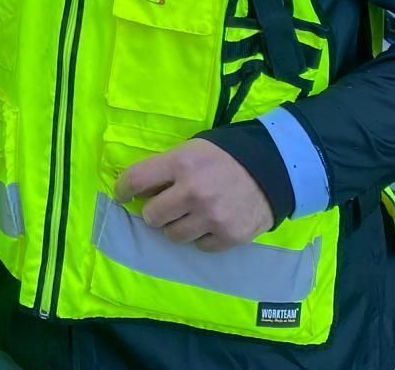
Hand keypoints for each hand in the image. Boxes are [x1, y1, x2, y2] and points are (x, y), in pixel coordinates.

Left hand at [114, 138, 273, 250]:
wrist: (272, 169)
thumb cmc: (225, 156)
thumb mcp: (192, 150)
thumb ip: (166, 168)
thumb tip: (139, 191)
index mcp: (180, 164)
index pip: (136, 180)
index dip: (123, 189)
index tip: (122, 195)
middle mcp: (192, 192)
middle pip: (151, 215)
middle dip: (155, 211)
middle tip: (166, 206)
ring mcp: (210, 217)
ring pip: (173, 235)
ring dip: (177, 226)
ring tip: (190, 215)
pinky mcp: (227, 236)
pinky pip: (199, 246)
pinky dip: (201, 237)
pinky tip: (210, 223)